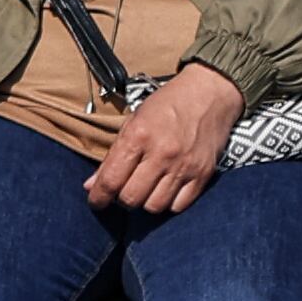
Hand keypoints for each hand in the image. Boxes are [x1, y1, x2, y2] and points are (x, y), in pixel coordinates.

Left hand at [86, 62, 243, 214]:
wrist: (209, 93)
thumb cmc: (167, 105)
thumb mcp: (133, 121)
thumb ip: (113, 155)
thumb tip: (92, 186)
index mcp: (138, 136)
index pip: (111, 180)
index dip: (98, 197)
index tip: (96, 202)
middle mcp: (161, 154)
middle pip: (131, 198)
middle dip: (121, 199)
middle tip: (122, 191)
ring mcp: (184, 166)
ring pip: (154, 206)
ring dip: (144, 202)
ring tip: (145, 189)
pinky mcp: (203, 175)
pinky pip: (179, 206)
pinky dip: (168, 203)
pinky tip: (164, 190)